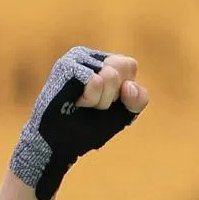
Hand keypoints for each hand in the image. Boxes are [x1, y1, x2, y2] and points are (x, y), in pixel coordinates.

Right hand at [9, 47, 149, 199]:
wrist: (60, 144)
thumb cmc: (89, 127)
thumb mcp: (123, 113)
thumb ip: (138, 99)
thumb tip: (128, 86)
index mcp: (104, 62)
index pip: (130, 66)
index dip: (124, 91)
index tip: (106, 102)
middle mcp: (89, 55)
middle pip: (123, 65)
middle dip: (113, 94)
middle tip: (94, 104)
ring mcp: (76, 58)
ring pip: (110, 75)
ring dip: (100, 100)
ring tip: (83, 104)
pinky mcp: (66, 66)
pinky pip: (95, 80)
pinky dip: (90, 98)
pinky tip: (76, 102)